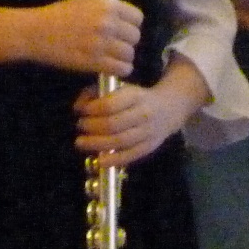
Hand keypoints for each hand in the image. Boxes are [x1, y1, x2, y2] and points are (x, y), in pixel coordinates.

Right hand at [23, 0, 140, 76]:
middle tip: (118, 46)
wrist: (36, 32)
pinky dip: (120, 70)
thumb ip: (106, 8)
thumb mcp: (85, 2)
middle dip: (128, 42)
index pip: (137, 17)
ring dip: (124, 58)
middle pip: (135, 37)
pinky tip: (112, 68)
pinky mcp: (94, 62)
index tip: (125, 29)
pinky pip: (120, 69)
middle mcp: (107, 24)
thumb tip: (124, 16)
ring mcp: (101, 44)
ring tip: (114, 58)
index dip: (133, 24)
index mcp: (106, 6)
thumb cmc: (59, 14)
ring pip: (129, 54)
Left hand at [75, 59, 208, 166]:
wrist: (170, 108)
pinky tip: (99, 160)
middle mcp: (143, 114)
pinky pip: (129, 156)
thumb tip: (78, 106)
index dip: (92, 109)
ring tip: (81, 142)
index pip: (111, 104)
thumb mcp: (121, 88)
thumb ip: (97, 94)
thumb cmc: (138, 98)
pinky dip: (113, 160)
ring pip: (119, 141)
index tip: (81, 111)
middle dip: (92, 127)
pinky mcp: (149, 147)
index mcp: (135, 96)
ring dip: (97, 143)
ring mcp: (147, 132)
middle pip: (113, 124)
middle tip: (80, 126)